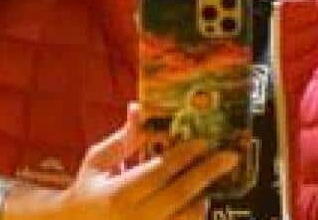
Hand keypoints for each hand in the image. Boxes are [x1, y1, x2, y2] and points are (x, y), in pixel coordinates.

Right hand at [3, 105, 235, 219]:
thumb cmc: (87, 190)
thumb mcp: (99, 160)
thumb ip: (124, 138)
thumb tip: (139, 108)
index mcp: (117, 193)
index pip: (158, 171)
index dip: (184, 155)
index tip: (203, 141)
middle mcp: (133, 218)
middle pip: (178, 195)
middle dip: (206, 173)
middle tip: (229, 157)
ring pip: (185, 218)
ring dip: (202, 199)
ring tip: (212, 183)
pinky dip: (192, 217)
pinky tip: (198, 204)